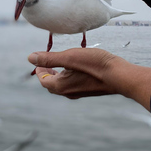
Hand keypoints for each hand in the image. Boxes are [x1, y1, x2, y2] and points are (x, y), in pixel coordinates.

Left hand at [28, 48, 150, 110]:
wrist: (120, 76)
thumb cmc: (94, 65)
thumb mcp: (69, 57)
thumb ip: (49, 58)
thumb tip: (30, 58)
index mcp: (61, 86)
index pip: (43, 80)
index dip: (39, 70)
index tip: (39, 61)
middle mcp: (69, 92)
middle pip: (52, 85)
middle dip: (47, 74)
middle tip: (46, 63)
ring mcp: (80, 93)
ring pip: (62, 86)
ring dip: (57, 76)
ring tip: (59, 65)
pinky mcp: (89, 90)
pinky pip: (73, 85)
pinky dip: (68, 77)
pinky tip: (75, 69)